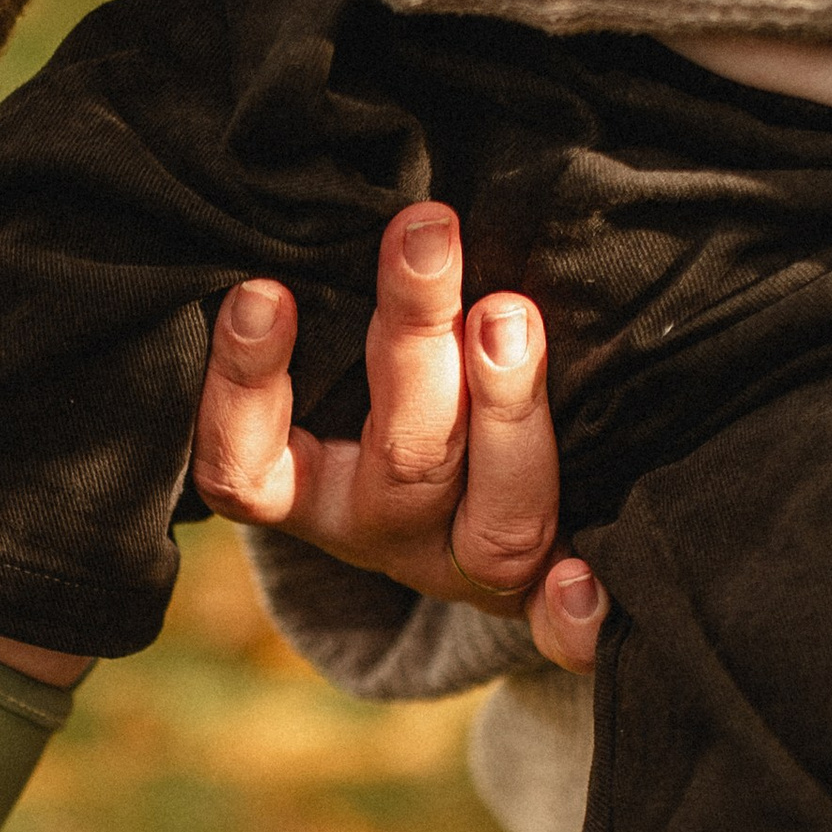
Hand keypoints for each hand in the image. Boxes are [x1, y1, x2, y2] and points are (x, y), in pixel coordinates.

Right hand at [190, 203, 604, 671]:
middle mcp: (383, 532)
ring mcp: (466, 566)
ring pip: (493, 531)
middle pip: (400, 469)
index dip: (246, 387)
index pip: (245, 467)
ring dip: (510, 420)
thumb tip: (364, 197)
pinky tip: (586, 578)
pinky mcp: (541, 593)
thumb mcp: (326, 343)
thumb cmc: (374, 369)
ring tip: (510, 318)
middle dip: (415, 346)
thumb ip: (317, 290)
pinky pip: (558, 635)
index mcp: (304, 489)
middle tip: (426, 238)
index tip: (262, 291)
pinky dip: (575, 619)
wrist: (461, 484)